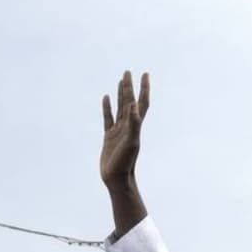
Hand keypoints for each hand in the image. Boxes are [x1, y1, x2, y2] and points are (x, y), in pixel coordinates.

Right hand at [99, 71, 149, 189]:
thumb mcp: (131, 142)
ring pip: (120, 108)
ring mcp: (119, 131)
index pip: (141, 102)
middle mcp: (128, 126)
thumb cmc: (126, 162)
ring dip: (121, 94)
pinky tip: (106, 98)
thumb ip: (134, 124)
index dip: (144, 88)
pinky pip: (108, 118)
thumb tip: (134, 105)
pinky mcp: (109, 137)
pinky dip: (107, 108)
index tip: (145, 74)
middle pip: (130, 101)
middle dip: (130, 87)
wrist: (117, 178)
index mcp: (136, 125)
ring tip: (120, 80)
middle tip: (128, 72)